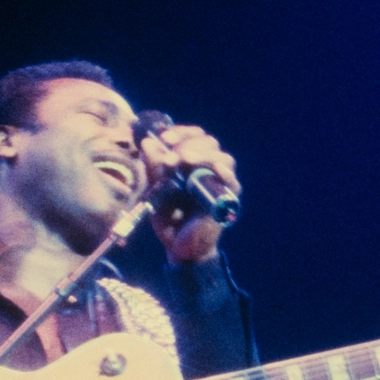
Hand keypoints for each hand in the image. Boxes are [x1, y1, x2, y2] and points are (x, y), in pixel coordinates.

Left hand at [139, 123, 239, 263]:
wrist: (179, 247)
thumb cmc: (169, 218)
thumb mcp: (156, 190)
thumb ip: (154, 168)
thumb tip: (148, 142)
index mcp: (193, 163)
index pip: (195, 137)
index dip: (182, 132)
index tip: (164, 138)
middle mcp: (210, 170)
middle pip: (210, 142)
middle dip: (188, 142)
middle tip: (170, 152)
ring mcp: (221, 184)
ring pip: (223, 158)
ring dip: (203, 154)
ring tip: (183, 159)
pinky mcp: (228, 200)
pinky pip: (232, 181)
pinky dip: (223, 172)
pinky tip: (212, 168)